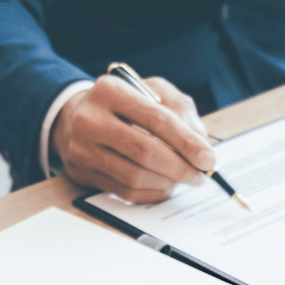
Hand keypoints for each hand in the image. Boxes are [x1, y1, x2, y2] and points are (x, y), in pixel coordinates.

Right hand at [51, 75, 216, 202]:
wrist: (76, 118)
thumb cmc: (124, 105)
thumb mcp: (152, 92)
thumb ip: (180, 109)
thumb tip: (199, 143)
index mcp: (110, 90)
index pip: (156, 119)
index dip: (186, 142)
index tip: (208, 159)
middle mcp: (90, 118)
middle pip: (144, 151)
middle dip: (180, 168)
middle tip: (199, 176)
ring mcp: (82, 148)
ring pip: (134, 176)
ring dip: (167, 183)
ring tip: (182, 180)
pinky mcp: (82, 172)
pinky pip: (124, 192)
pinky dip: (151, 193)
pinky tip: (163, 186)